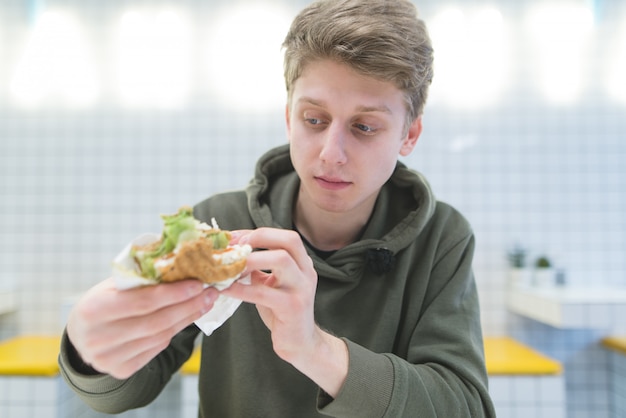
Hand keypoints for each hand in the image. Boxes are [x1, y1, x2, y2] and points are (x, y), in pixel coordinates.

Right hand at [66, 278, 217, 378]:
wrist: (81, 334)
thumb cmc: (102, 302)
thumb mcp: (112, 285)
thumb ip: (140, 277)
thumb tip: (181, 263)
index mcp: (93, 309)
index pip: (143, 302)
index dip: (174, 293)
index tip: (198, 284)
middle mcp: (99, 338)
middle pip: (156, 321)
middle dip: (188, 306)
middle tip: (209, 294)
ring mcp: (109, 358)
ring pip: (160, 336)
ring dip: (187, 319)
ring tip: (204, 304)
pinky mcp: (121, 370)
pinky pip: (156, 349)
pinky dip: (173, 332)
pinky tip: (185, 318)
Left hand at [223, 228, 347, 396]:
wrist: (299, 342)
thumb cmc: (281, 311)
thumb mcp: (271, 283)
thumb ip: (258, 267)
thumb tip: (230, 251)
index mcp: (301, 263)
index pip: (283, 236)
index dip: (257, 233)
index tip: (233, 238)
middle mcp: (306, 271)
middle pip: (289, 240)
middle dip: (259, 238)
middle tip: (234, 247)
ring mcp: (302, 288)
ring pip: (281, 259)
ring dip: (250, 259)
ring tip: (228, 266)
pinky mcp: (293, 307)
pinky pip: (264, 292)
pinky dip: (241, 288)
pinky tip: (225, 289)